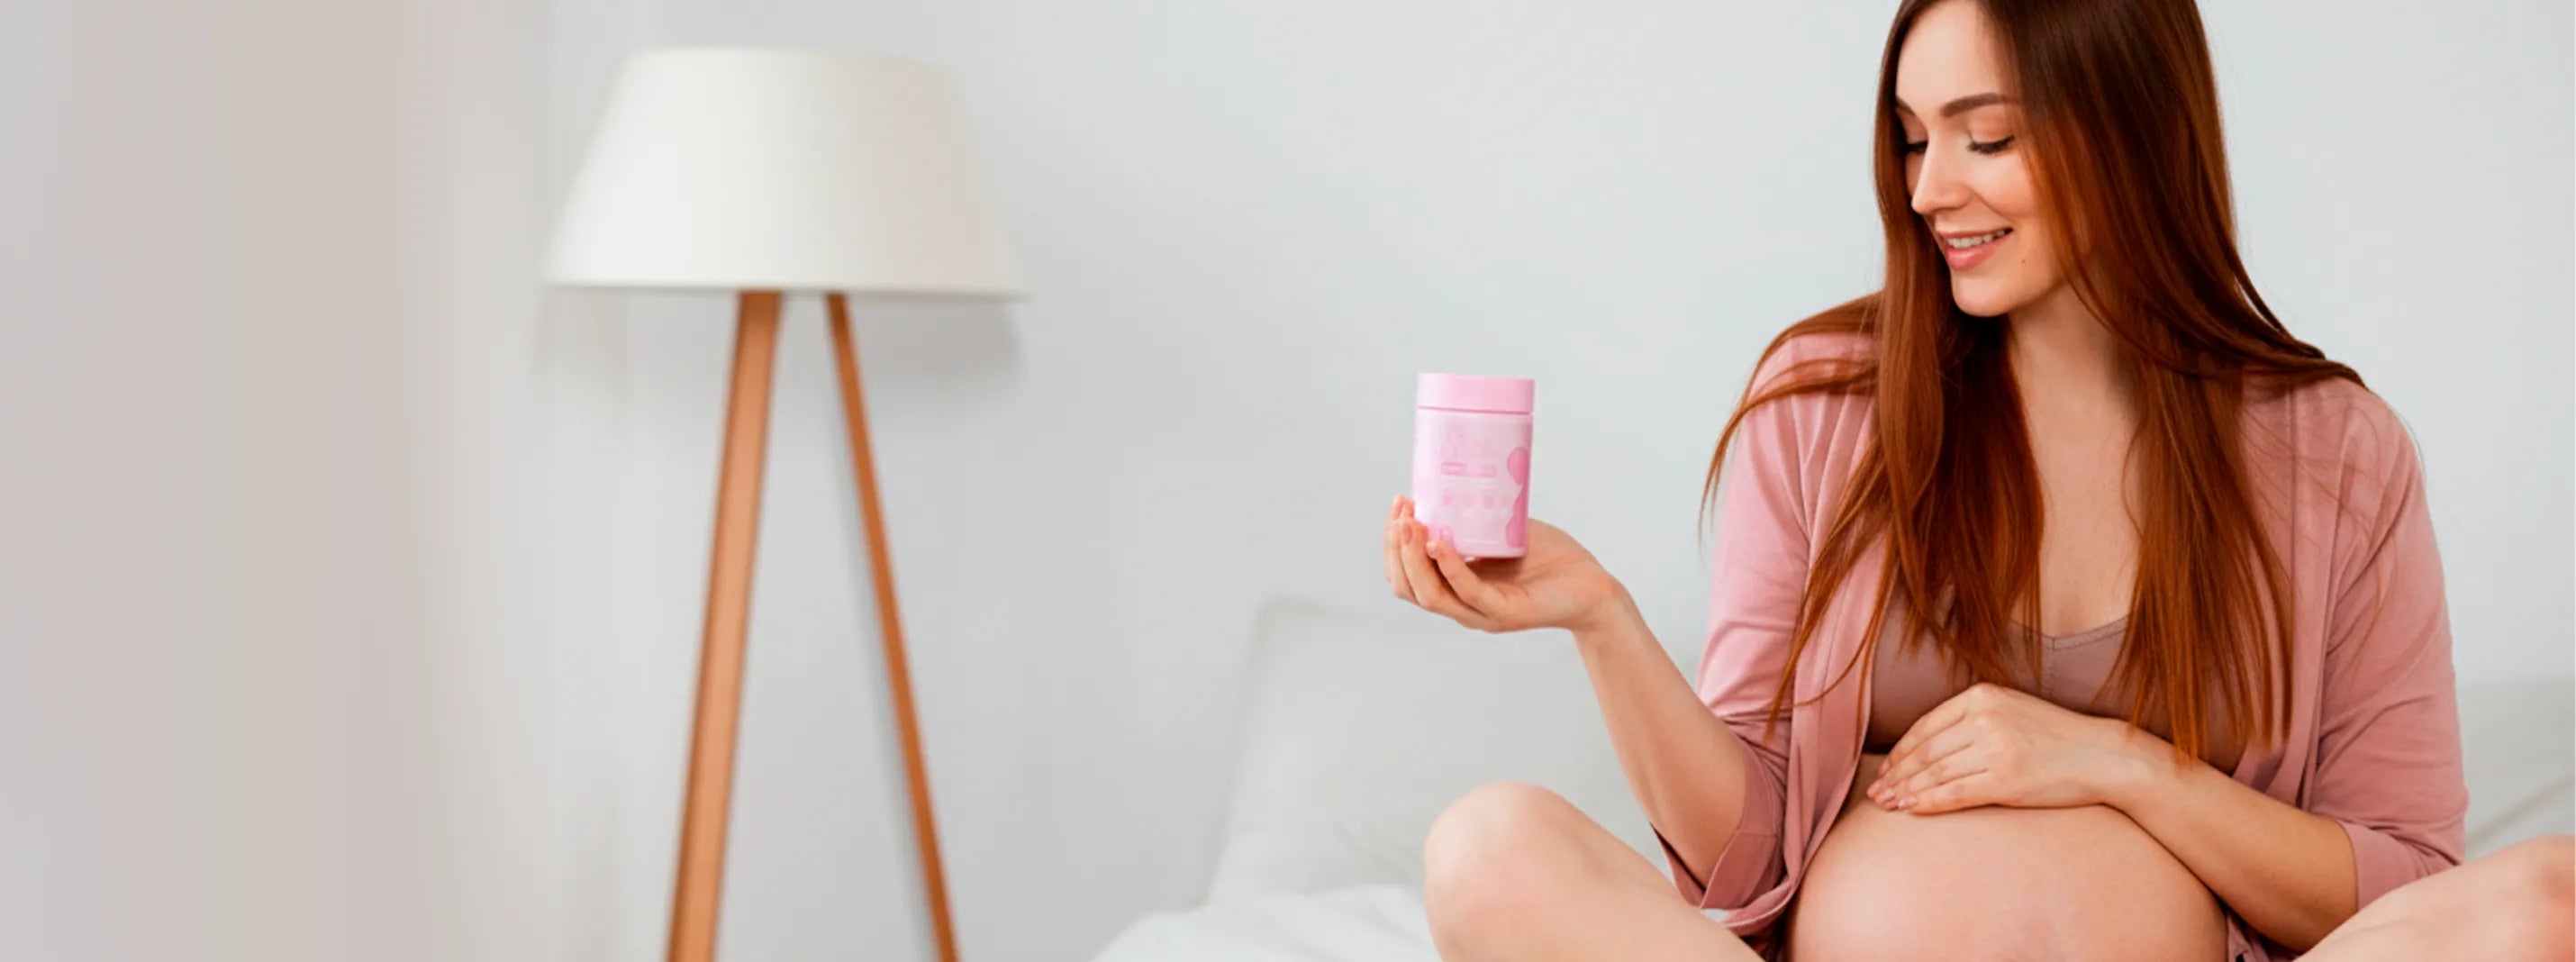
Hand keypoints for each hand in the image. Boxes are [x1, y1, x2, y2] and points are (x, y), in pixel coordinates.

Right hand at [1379, 495, 1623, 633]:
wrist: (1592, 586)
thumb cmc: (1551, 558)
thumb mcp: (1500, 531)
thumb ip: (1473, 518)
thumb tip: (1447, 481)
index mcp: (1455, 588)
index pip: (1406, 575)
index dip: (1393, 544)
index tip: (1399, 504)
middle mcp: (1462, 605)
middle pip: (1408, 587)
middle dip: (1395, 549)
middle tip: (1400, 512)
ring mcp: (1481, 612)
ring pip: (1429, 595)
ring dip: (1412, 558)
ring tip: (1411, 523)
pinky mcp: (1505, 612)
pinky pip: (1467, 591)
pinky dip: (1448, 566)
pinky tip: (1439, 543)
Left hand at [1864, 682, 2164, 814]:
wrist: (2103, 756)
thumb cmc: (2055, 737)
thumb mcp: (2011, 710)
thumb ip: (1972, 718)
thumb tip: (1926, 745)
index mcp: (1983, 696)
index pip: (1927, 726)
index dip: (1902, 751)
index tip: (1887, 769)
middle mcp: (1986, 719)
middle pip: (1926, 751)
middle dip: (1897, 774)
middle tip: (1877, 793)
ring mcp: (1996, 748)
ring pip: (1936, 773)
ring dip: (1906, 791)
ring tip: (1888, 804)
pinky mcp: (2006, 779)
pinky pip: (1956, 793)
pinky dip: (1929, 802)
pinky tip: (1912, 810)